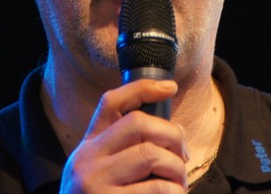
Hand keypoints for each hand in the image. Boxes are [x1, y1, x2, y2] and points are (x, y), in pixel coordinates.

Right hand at [60, 79, 188, 192]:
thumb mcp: (96, 173)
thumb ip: (120, 152)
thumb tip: (167, 132)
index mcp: (87, 147)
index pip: (112, 103)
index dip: (143, 87)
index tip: (171, 87)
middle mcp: (88, 162)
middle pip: (139, 124)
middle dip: (172, 135)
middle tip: (182, 154)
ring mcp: (97, 186)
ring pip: (152, 155)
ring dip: (177, 170)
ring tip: (178, 184)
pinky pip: (158, 191)